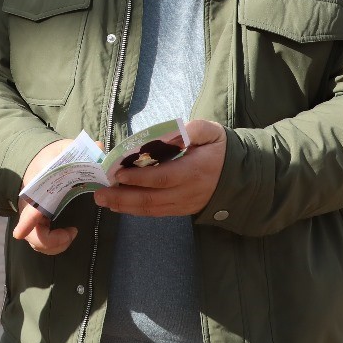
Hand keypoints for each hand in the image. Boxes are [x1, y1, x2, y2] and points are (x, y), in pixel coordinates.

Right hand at [13, 139, 78, 253]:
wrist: (36, 163)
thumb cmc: (49, 158)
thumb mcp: (62, 150)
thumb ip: (80, 149)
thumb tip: (100, 146)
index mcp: (34, 192)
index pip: (28, 210)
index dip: (25, 223)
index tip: (20, 233)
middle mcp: (29, 208)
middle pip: (31, 234)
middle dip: (52, 241)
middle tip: (72, 232)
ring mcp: (33, 218)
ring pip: (37, 243)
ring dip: (55, 245)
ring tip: (71, 234)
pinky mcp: (39, 224)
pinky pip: (43, 242)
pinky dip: (55, 244)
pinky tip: (67, 234)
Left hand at [93, 119, 227, 216]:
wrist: (242, 178)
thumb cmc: (221, 150)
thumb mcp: (211, 132)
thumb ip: (192, 130)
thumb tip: (172, 133)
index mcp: (195, 170)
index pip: (163, 177)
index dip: (140, 178)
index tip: (118, 173)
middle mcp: (188, 192)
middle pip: (152, 198)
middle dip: (123, 197)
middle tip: (99, 193)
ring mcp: (184, 204)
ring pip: (152, 209)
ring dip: (125, 206)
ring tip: (104, 200)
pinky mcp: (181, 209)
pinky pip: (157, 213)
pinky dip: (137, 210)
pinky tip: (120, 206)